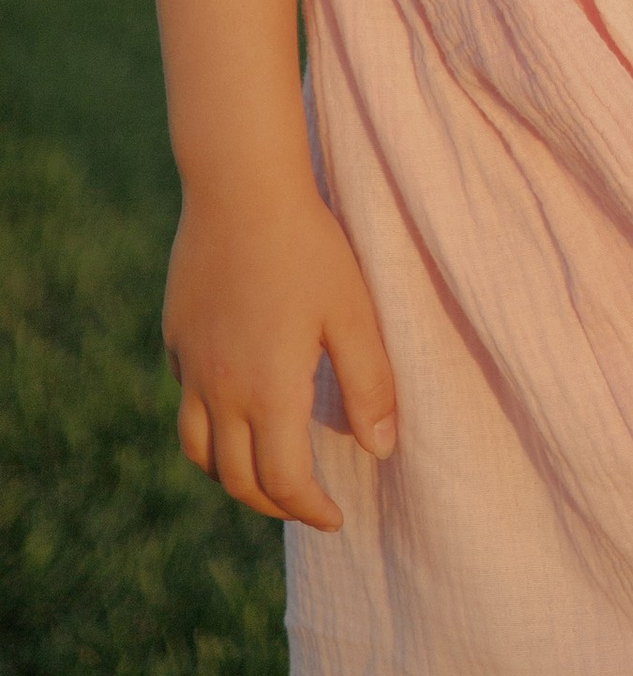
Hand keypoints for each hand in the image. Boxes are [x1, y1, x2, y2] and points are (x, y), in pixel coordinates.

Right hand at [164, 174, 396, 530]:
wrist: (240, 189)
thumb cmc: (309, 246)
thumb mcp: (354, 313)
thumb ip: (370, 384)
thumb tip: (382, 449)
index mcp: (268, 393)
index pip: (285, 482)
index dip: (311, 509)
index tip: (336, 517)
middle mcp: (221, 392)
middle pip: (236, 479)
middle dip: (273, 502)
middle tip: (304, 503)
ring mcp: (191, 367)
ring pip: (198, 450)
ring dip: (229, 474)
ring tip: (262, 471)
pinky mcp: (176, 338)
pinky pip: (187, 401)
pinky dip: (209, 423)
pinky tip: (235, 403)